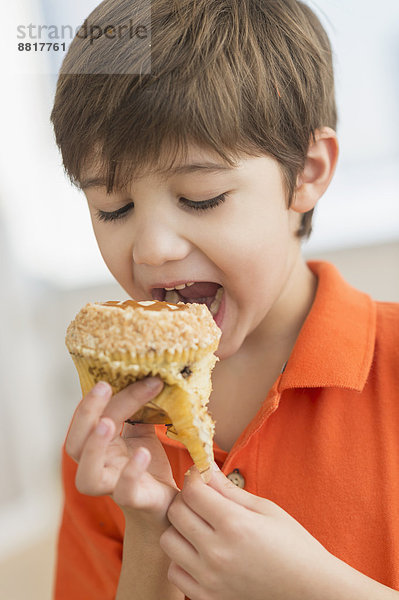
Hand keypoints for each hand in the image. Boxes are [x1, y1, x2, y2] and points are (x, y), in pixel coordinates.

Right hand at [66, 378, 178, 527]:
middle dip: (86, 414)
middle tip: (103, 387)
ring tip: (108, 424)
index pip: (89, 419)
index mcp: (97, 445)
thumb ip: (139, 409)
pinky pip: (123, 491)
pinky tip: (142, 452)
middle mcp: (98, 466)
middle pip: (75, 444)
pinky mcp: (133, 500)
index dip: (100, 398)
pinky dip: (131, 472)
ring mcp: (111, 486)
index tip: (121, 374)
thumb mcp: (143, 431)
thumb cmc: (148, 465)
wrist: (167, 502)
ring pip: (87, 477)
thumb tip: (149, 374)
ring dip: (95, 448)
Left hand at [160, 464, 335, 599]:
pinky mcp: (207, 598)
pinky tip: (200, 552)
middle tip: (201, 499)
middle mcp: (217, 552)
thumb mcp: (266, 509)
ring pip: (168, 541)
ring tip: (199, 526)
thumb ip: (230, 489)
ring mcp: (210, 578)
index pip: (192, 491)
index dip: (194, 476)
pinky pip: (175, 572)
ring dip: (180, 529)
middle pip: (175, 512)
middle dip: (185, 498)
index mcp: (235, 524)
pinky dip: (182, 559)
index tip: (201, 475)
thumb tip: (206, 465)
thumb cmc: (294, 546)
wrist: (311, 592)